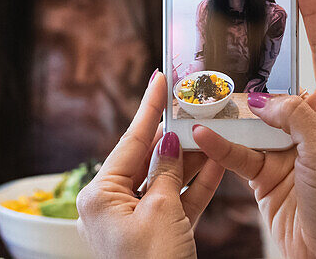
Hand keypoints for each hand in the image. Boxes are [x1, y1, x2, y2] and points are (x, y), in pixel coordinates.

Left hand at [76, 71, 225, 258]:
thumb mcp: (162, 212)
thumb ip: (167, 172)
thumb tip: (168, 143)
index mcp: (99, 195)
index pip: (129, 141)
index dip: (148, 108)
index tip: (160, 79)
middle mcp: (111, 206)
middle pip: (147, 158)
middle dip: (173, 133)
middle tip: (192, 103)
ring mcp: (133, 222)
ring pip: (165, 180)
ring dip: (190, 158)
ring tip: (211, 128)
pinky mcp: (155, 237)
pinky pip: (176, 203)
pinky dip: (195, 186)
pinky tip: (216, 162)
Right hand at [192, 0, 315, 258]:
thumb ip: (295, 115)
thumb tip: (261, 99)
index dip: (314, 12)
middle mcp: (311, 121)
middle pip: (276, 79)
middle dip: (249, 61)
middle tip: (225, 32)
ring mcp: (285, 145)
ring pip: (248, 114)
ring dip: (224, 106)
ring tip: (199, 88)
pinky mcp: (263, 170)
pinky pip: (236, 148)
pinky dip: (218, 141)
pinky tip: (202, 133)